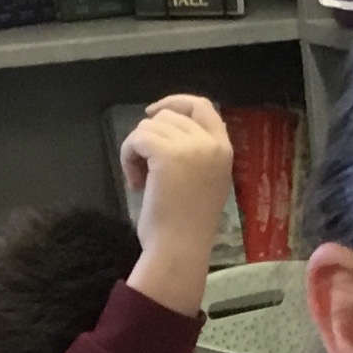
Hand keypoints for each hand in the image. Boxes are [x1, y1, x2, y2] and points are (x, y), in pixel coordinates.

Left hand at [122, 93, 233, 316]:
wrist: (180, 250)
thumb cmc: (189, 225)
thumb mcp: (204, 180)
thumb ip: (198, 153)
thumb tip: (172, 124)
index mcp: (224, 150)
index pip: (203, 106)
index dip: (176, 103)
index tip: (154, 114)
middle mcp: (211, 144)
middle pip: (169, 116)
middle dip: (151, 136)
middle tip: (147, 167)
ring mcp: (190, 147)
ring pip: (148, 126)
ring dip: (138, 150)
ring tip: (143, 181)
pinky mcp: (166, 153)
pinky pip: (136, 138)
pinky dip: (128, 157)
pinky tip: (137, 183)